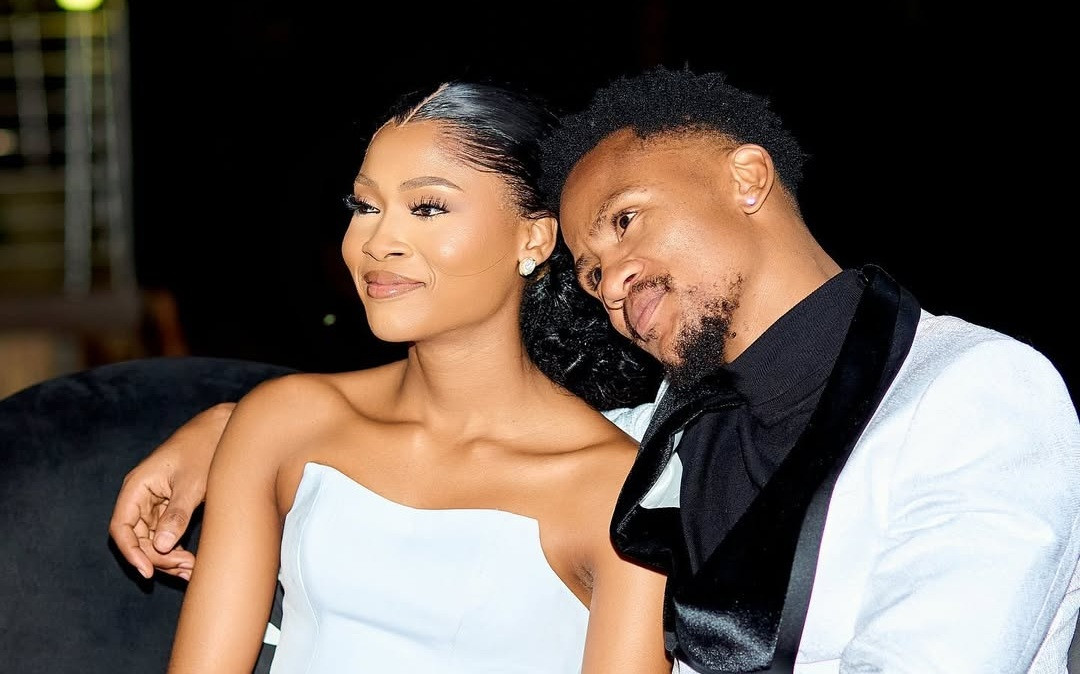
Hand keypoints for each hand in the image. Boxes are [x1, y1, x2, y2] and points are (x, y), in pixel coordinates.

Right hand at [108, 402, 235, 579]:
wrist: (221, 431)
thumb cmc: (203, 450)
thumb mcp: (192, 484)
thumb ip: (177, 514)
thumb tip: (162, 546)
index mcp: (137, 486)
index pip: (121, 527)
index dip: (131, 552)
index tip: (148, 571)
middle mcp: (140, 496)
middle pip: (137, 538)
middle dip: (157, 558)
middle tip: (185, 569)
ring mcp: (154, 503)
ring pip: (151, 539)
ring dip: (167, 557)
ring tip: (191, 570)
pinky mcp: (169, 507)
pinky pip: (164, 533)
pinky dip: (175, 548)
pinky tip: (190, 561)